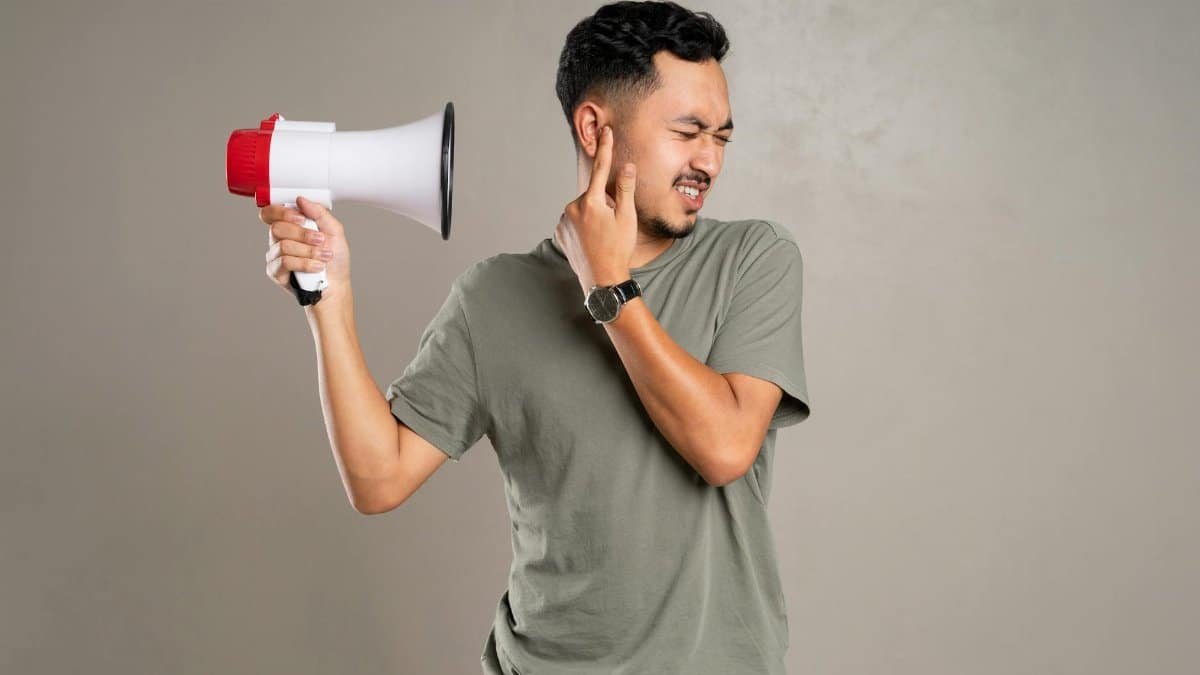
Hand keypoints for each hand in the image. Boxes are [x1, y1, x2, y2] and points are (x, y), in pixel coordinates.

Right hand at [260, 195, 351, 305]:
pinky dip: (305, 263)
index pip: (270, 213)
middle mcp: (278, 240)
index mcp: (289, 226)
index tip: (301, 217)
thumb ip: (319, 212)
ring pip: (284, 246)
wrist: (337, 285)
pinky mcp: (275, 272)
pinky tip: (317, 267)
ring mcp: (275, 256)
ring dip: (309, 251)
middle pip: (277, 228)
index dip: (281, 212)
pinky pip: (285, 262)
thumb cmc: (334, 259)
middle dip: (303, 234)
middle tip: (320, 240)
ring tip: (324, 256)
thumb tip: (301, 199)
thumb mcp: (334, 231)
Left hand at [554, 125, 637, 293]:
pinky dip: (583, 226)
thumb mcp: (627, 218)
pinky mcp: (559, 232)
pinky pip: (573, 221)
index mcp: (591, 202)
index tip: (606, 131)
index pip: (601, 169)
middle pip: (593, 195)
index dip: (605, 148)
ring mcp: (564, 221)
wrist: (601, 279)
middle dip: (604, 204)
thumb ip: (626, 189)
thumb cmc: (618, 249)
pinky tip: (591, 241)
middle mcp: (573, 208)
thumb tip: (627, 165)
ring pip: (583, 209)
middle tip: (613, 226)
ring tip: (601, 237)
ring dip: (593, 216)